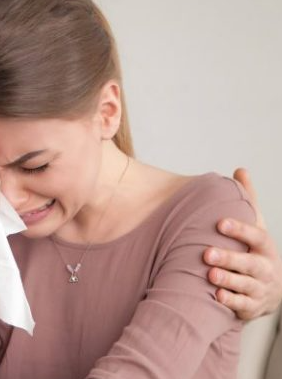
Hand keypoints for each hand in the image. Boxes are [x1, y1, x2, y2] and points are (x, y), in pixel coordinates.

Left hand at [203, 168, 281, 319]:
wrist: (269, 288)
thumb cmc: (254, 249)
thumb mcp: (254, 225)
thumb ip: (248, 200)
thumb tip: (240, 169)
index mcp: (264, 246)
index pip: (256, 235)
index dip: (239, 229)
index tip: (220, 223)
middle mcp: (265, 268)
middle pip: (250, 263)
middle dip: (229, 258)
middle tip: (206, 253)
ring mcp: (260, 289)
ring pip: (246, 285)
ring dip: (228, 280)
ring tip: (210, 274)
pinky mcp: (252, 307)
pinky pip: (243, 305)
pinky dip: (231, 301)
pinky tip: (216, 295)